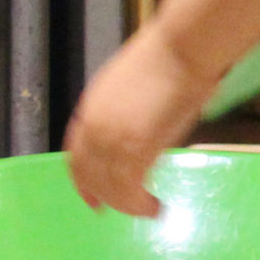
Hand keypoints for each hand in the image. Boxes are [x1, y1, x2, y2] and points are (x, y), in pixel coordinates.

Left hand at [64, 26, 210, 215]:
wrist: (183, 48)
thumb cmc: (171, 58)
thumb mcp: (136, 87)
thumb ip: (128, 112)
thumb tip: (141, 130)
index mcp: (91, 109)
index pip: (76, 154)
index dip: (83, 178)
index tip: (92, 196)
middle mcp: (94, 127)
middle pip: (88, 173)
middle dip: (101, 196)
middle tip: (114, 210)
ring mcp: (112, 139)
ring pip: (108, 186)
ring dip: (126, 204)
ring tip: (146, 210)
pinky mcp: (135, 148)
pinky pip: (129, 188)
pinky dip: (139, 203)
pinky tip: (154, 206)